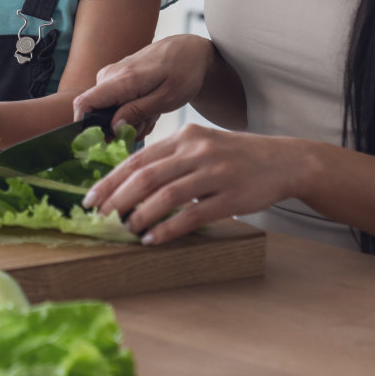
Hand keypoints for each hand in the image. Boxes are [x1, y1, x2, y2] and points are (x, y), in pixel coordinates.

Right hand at [72, 34, 214, 136]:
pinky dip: (131, 112)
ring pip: (108, 111)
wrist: (188, 51)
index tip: (108, 143)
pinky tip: (149, 108)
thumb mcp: (167, 98)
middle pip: (98, 114)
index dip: (87, 128)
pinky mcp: (114, 79)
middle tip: (148, 124)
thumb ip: (138, 112)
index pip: (84, 104)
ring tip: (153, 113)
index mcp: (121, 80)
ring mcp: (110, 76)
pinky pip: (114, 103)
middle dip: (120, 127)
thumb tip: (112, 127)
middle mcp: (109, 76)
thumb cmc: (183, 72)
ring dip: (130, 120)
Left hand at [82, 124, 312, 243]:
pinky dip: (169, 228)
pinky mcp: (231, 197)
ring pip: (166, 195)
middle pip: (146, 176)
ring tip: (126, 230)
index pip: (137, 159)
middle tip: (101, 218)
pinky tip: (153, 238)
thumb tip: (129, 182)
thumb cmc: (235, 157)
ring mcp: (215, 173)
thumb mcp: (200, 146)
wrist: (283, 161)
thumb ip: (170, 158)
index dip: (110, 180)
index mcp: (184, 136)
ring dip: (140, 216)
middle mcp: (197, 151)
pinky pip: (192, 215)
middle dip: (117, 199)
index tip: (91, 198)